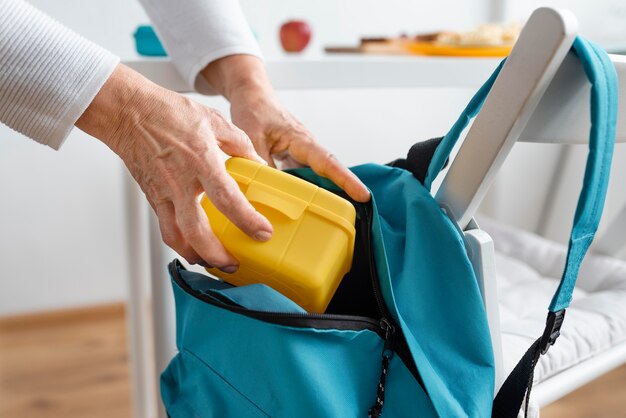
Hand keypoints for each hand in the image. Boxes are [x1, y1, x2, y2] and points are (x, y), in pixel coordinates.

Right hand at [76, 64, 272, 270]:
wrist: (128, 112)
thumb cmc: (168, 112)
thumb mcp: (214, 121)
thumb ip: (240, 144)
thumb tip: (258, 163)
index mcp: (201, 161)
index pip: (227, 199)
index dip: (247, 220)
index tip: (263, 232)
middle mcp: (180, 182)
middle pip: (198, 231)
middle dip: (219, 254)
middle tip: (236, 263)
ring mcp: (163, 193)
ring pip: (178, 237)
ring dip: (198, 256)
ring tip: (217, 263)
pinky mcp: (152, 198)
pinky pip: (165, 229)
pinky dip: (181, 245)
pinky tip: (194, 249)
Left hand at [202, 55, 370, 202]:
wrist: (252, 95)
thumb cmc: (255, 109)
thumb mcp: (251, 137)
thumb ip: (259, 163)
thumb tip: (266, 187)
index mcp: (301, 139)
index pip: (328, 161)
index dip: (346, 179)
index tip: (362, 194)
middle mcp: (306, 147)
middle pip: (330, 173)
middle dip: (344, 192)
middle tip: (352, 215)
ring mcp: (300, 154)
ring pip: (317, 177)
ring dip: (324, 194)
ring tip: (332, 217)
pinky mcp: (292, 159)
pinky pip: (302, 178)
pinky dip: (304, 191)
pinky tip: (300, 206)